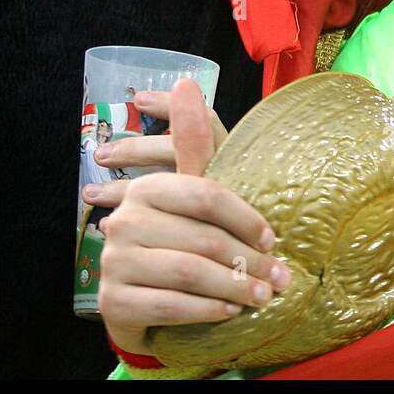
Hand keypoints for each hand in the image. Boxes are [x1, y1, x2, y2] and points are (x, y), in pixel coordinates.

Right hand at [97, 79, 289, 355]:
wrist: (140, 302)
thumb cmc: (178, 241)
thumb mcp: (191, 195)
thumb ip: (194, 143)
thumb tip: (185, 82)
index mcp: (148, 190)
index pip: (206, 194)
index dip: (246, 218)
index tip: (273, 239)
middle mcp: (124, 222)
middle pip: (203, 238)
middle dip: (248, 261)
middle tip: (279, 278)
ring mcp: (114, 263)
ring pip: (189, 273)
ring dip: (234, 288)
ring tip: (262, 296)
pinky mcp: (113, 302)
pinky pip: (170, 306)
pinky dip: (207, 310)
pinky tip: (230, 312)